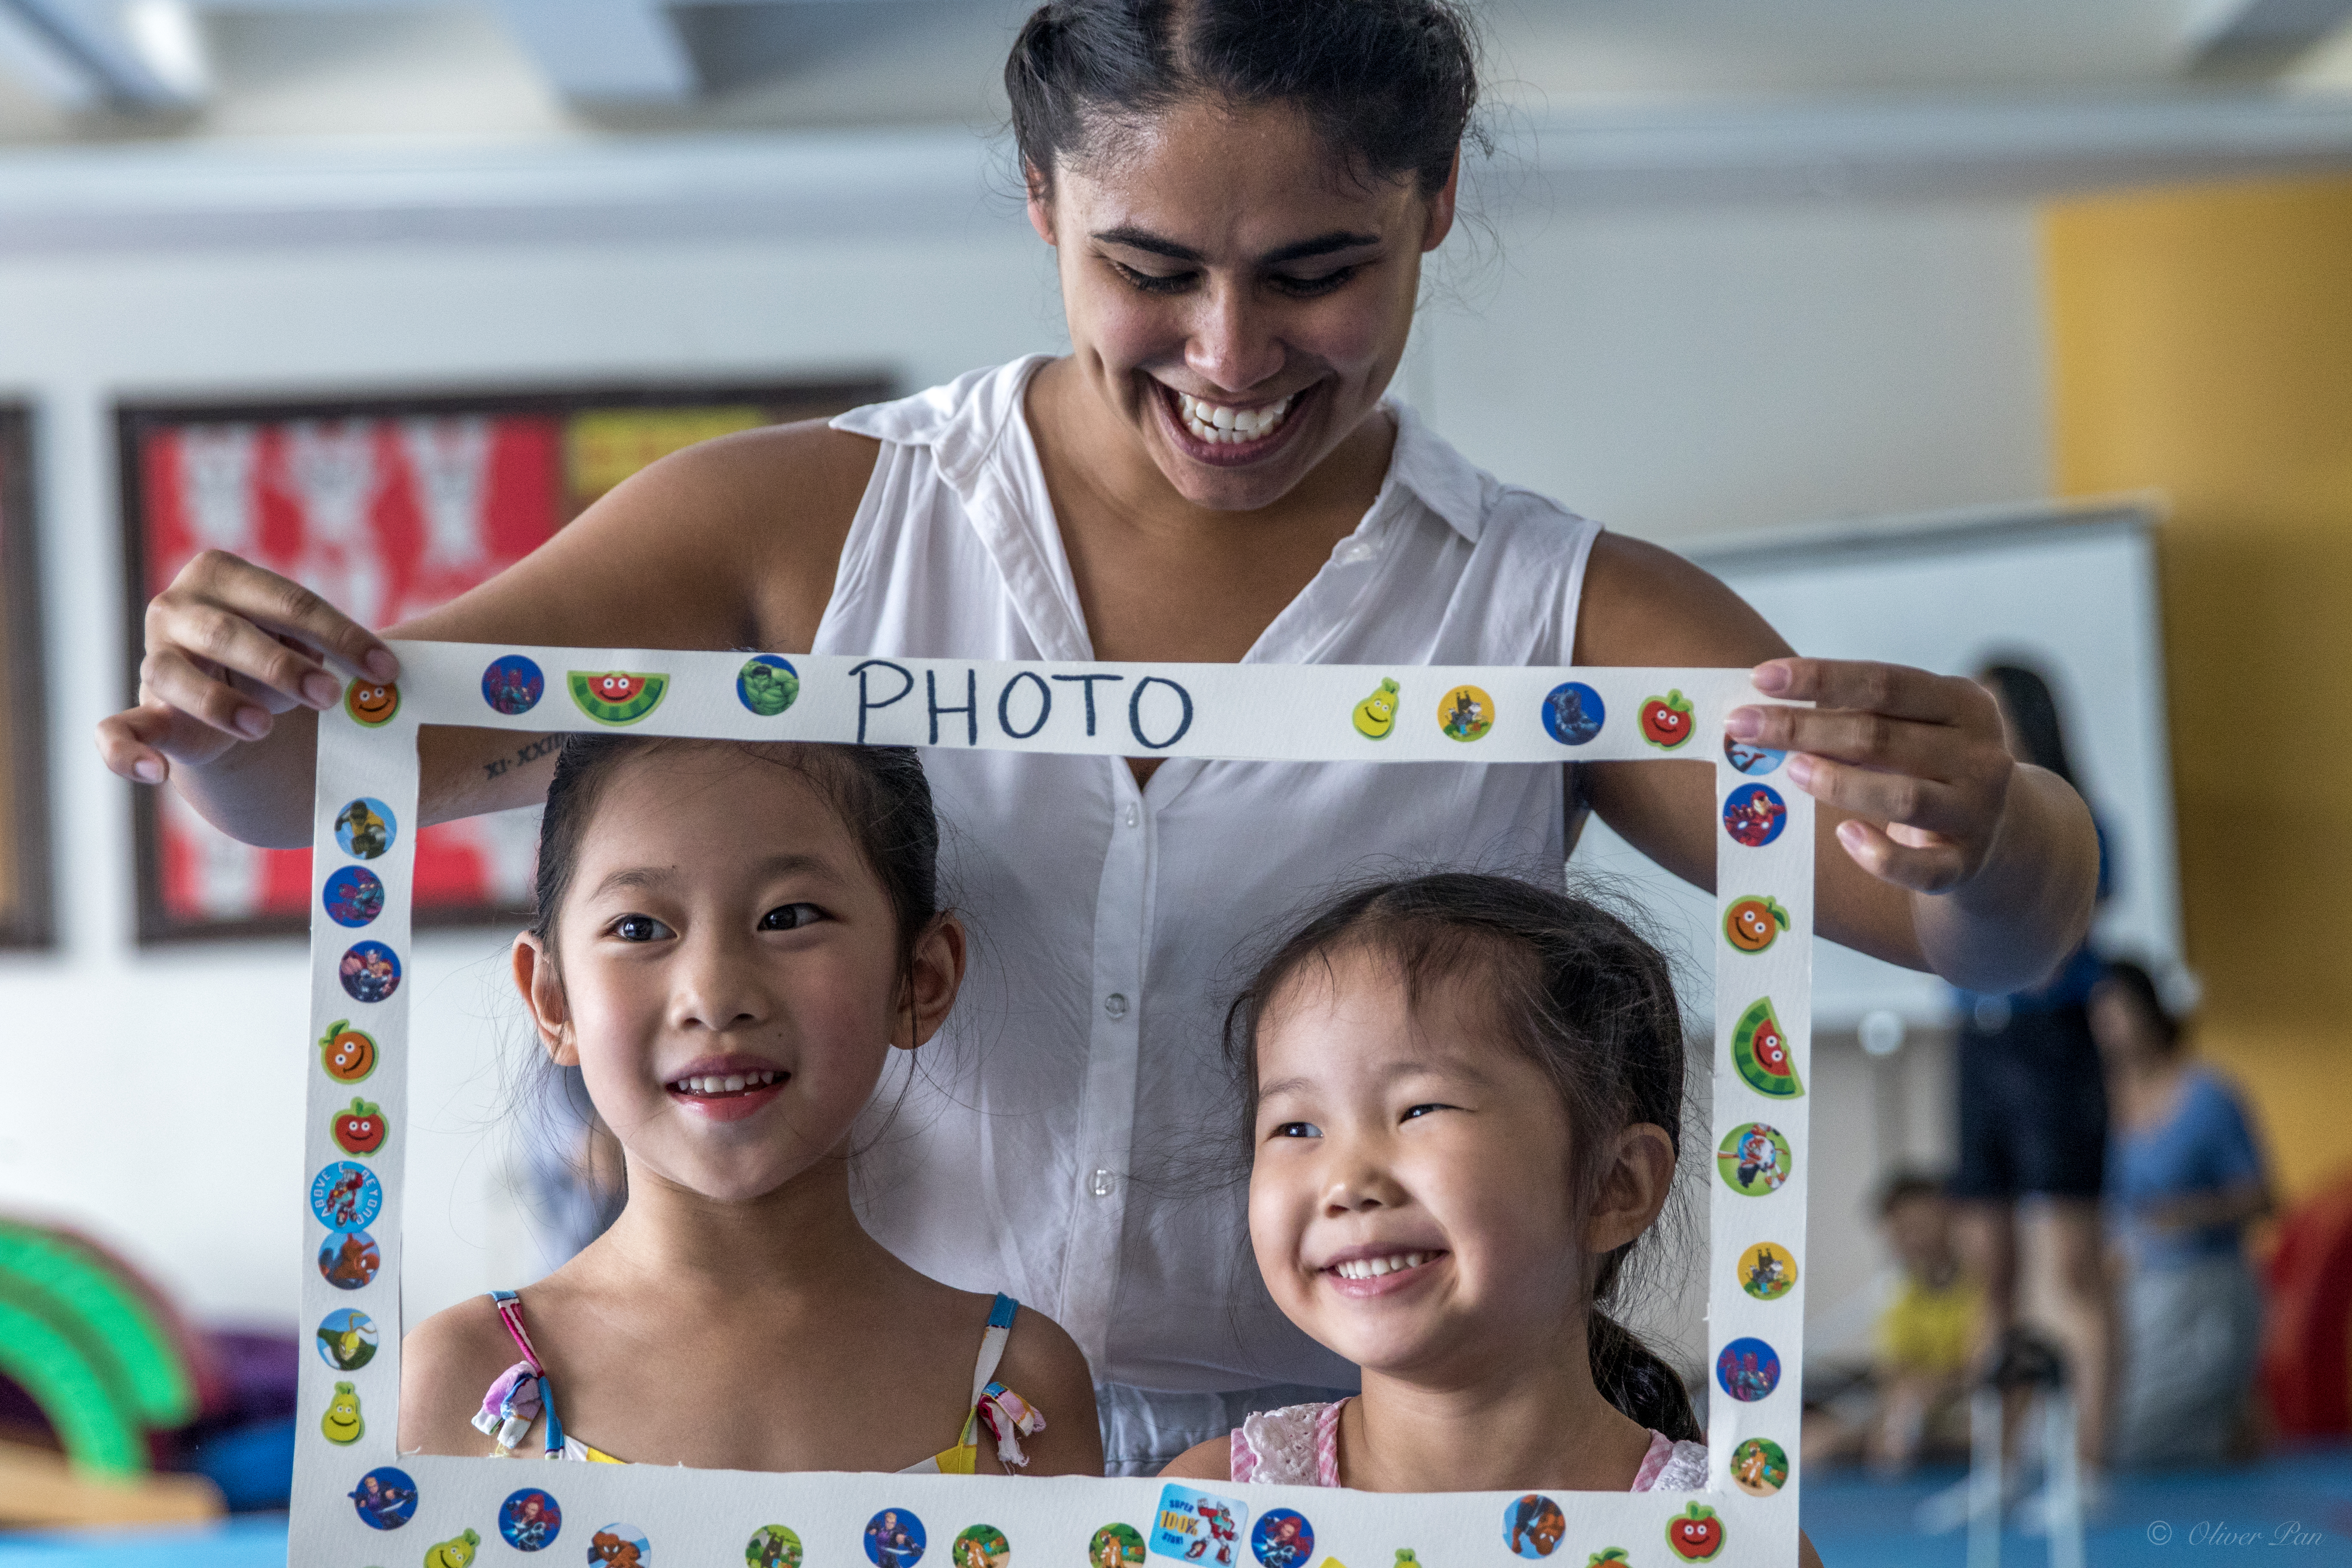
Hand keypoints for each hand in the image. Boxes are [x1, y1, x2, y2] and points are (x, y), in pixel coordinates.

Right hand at [95, 549, 396, 784]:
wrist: (230, 694)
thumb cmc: (276, 656)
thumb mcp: (303, 642)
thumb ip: (331, 651)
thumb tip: (384, 680)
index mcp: (225, 575)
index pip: (290, 602)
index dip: (342, 637)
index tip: (386, 670)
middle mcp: (177, 608)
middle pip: (229, 633)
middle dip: (282, 666)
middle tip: (332, 697)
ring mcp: (153, 658)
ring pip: (174, 676)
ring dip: (220, 703)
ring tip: (265, 726)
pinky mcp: (143, 711)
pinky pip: (116, 731)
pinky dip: (126, 753)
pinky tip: (156, 772)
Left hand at [1726, 658, 2014, 894]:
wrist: (2001, 834)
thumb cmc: (1929, 767)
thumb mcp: (1911, 729)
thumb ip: (1855, 718)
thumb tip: (1765, 712)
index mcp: (1964, 704)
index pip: (1885, 683)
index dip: (1821, 677)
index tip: (1760, 677)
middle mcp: (1979, 755)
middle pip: (1881, 736)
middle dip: (1803, 729)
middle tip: (1742, 726)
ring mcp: (1977, 812)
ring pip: (1902, 798)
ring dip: (1839, 783)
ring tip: (1788, 770)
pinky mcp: (1965, 865)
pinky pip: (1920, 869)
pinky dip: (1881, 856)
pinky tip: (1843, 836)